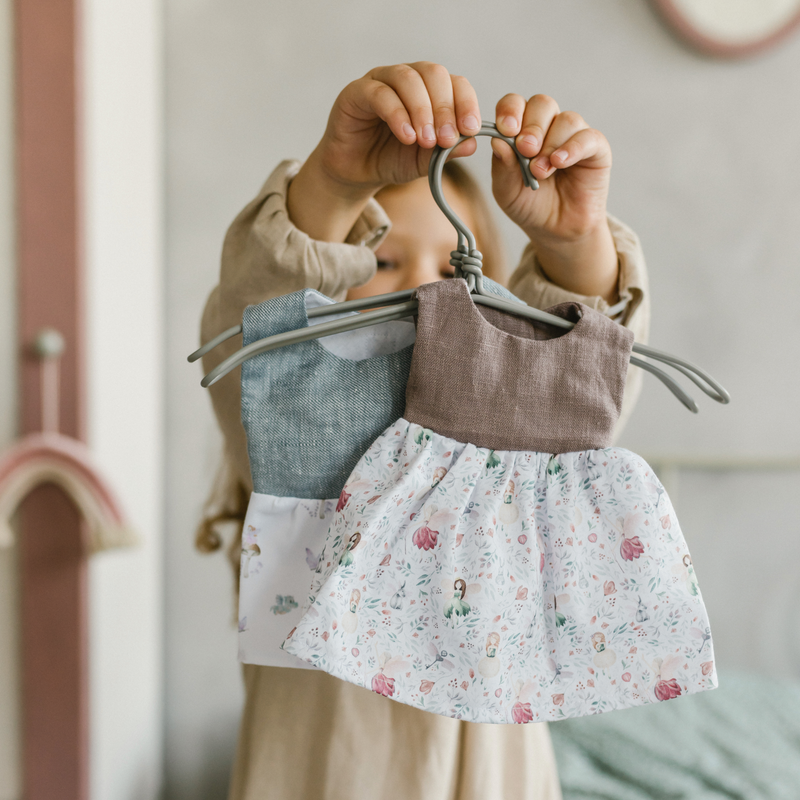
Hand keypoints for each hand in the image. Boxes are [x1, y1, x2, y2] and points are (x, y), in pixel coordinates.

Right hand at [288, 63, 480, 242]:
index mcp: (429, 90)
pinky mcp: (357, 91)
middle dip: (444, 107)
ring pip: (408, 79)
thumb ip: (447, 152)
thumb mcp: (425, 160)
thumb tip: (473, 143)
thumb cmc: (392, 160)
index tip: (470, 129)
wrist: (356, 173)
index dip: (465, 102)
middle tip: (447, 138)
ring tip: (426, 140)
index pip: (455, 83)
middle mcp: (407, 79)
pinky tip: (406, 137)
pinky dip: (398, 115)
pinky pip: (380, 93)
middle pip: (433, 74)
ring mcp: (381, 81)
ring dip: (422, 110)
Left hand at [490, 95, 618, 301]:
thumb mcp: (507, 190)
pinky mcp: (596, 149)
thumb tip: (497, 140)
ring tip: (540, 172)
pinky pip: (588, 137)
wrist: (556, 231)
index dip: (510, 111)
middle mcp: (548, 126)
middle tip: (525, 150)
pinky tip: (559, 162)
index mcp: (522, 129)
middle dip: (531, 126)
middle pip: (542, 104)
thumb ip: (502, 166)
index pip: (515, 105)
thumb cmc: (529, 206)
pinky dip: (572, 148)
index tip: (506, 130)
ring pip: (566, 119)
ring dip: (550, 143)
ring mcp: (573, 135)